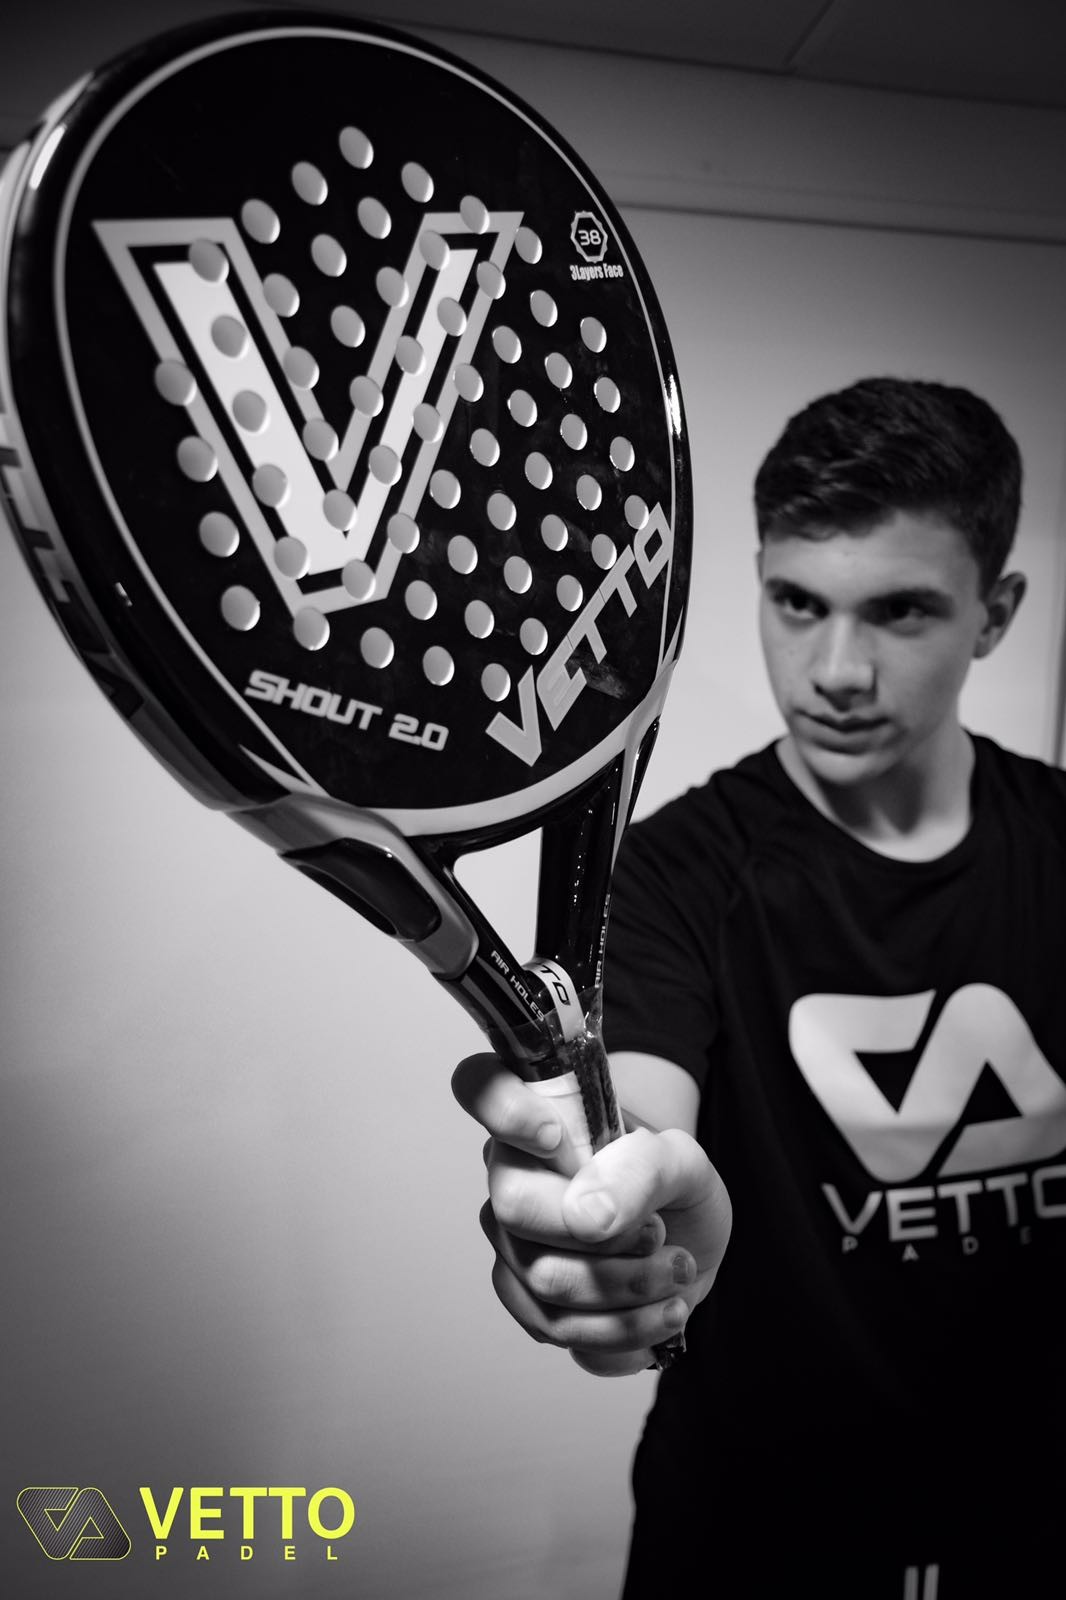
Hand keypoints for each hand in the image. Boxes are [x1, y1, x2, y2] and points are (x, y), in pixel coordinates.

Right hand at [452, 1053, 731, 1375]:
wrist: (690, 1242)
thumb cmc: (674, 1186)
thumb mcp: (684, 1162)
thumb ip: (641, 1170)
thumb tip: (586, 1217)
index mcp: (538, 1117)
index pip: (481, 1085)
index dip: (505, 1109)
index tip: (556, 1137)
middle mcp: (510, 1176)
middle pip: (513, 1206)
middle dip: (604, 1234)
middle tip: (658, 1232)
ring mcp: (511, 1242)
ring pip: (544, 1277)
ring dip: (628, 1285)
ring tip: (677, 1269)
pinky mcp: (526, 1300)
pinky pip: (557, 1326)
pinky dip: (624, 1328)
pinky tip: (665, 1308)